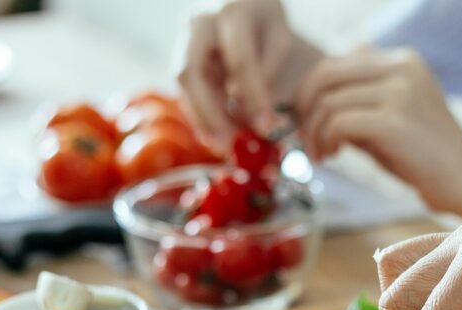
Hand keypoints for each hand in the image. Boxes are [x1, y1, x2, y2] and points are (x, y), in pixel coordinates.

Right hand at [176, 0, 323, 147]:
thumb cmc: (264, 15)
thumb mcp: (279, 32)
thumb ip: (271, 68)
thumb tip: (257, 112)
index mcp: (232, 11)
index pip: (241, 61)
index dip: (254, 98)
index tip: (267, 127)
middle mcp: (201, 22)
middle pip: (194, 72)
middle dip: (211, 113)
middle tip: (229, 144)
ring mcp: (186, 37)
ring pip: (184, 82)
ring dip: (201, 117)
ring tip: (222, 144)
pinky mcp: (182, 54)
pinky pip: (186, 88)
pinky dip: (199, 112)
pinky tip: (214, 133)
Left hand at [295, 49, 461, 214]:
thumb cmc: (425, 156)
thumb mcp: (391, 117)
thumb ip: (359, 102)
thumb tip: (313, 100)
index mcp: (402, 61)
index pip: (336, 63)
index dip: (312, 94)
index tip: (309, 124)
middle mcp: (401, 68)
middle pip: (325, 75)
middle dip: (305, 109)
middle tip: (306, 139)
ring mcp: (399, 92)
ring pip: (328, 102)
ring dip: (314, 133)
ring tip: (323, 155)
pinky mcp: (394, 121)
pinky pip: (338, 123)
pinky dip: (327, 141)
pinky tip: (333, 157)